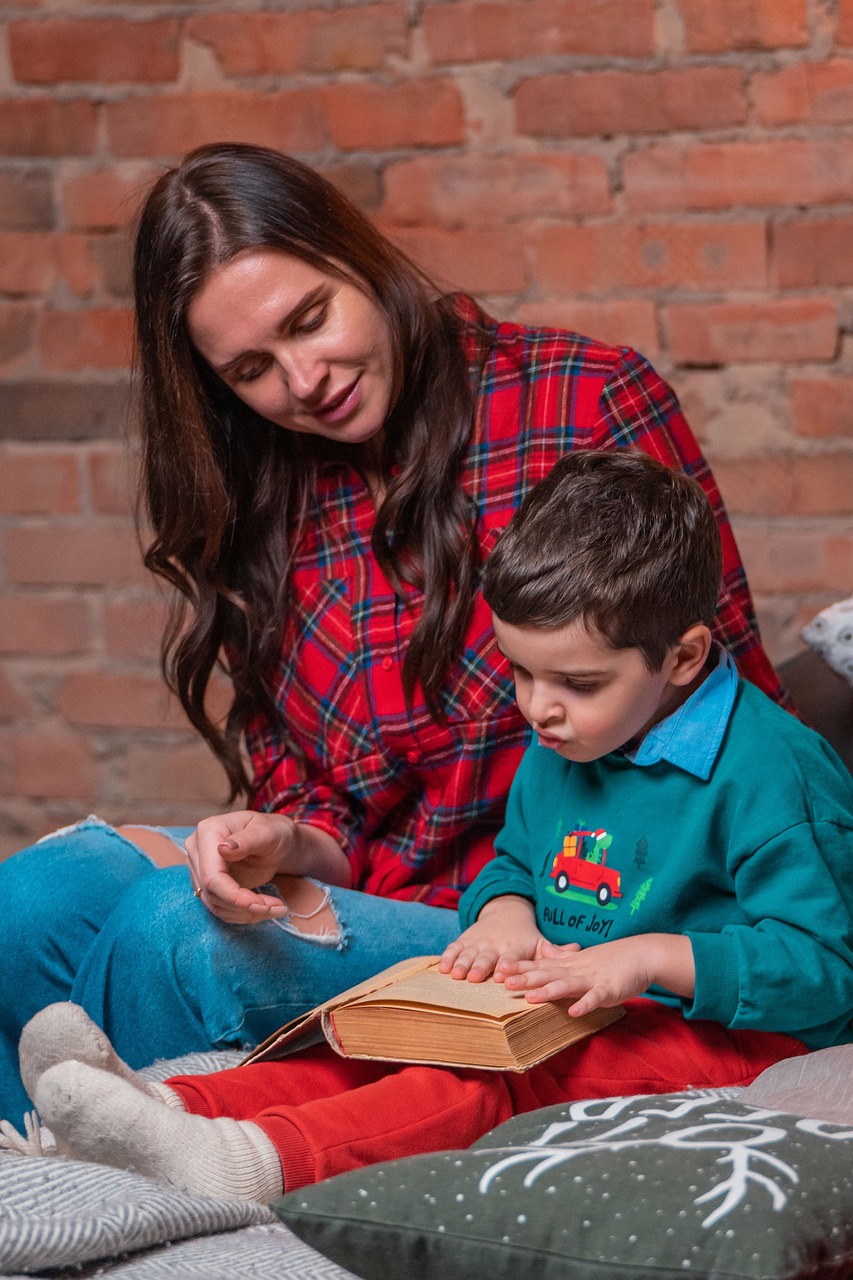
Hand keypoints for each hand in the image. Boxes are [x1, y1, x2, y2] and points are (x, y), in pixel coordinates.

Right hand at [184, 811, 297, 923]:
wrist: (273, 838)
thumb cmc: (272, 831)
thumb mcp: (267, 832)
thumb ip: (247, 840)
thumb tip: (223, 849)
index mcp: (208, 832)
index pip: (212, 876)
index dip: (236, 896)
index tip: (263, 905)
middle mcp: (197, 850)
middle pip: (212, 893)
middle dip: (246, 907)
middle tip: (278, 909)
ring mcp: (198, 868)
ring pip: (214, 904)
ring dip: (246, 914)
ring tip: (275, 909)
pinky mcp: (205, 883)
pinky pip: (218, 906)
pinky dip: (241, 914)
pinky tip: (261, 909)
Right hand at [439, 895, 545, 982]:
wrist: (506, 912)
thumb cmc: (525, 937)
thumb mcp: (539, 941)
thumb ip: (554, 950)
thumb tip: (577, 948)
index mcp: (514, 947)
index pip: (510, 957)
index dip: (506, 965)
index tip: (501, 975)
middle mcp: (495, 944)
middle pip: (487, 957)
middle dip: (480, 966)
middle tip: (474, 977)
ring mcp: (478, 942)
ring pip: (469, 953)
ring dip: (462, 963)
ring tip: (456, 974)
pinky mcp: (465, 940)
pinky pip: (454, 948)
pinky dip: (448, 957)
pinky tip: (443, 968)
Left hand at [498, 933, 693, 1015]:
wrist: (640, 954)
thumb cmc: (609, 960)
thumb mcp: (581, 958)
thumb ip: (560, 956)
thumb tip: (542, 948)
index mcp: (568, 966)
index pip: (539, 966)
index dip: (519, 968)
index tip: (497, 970)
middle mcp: (576, 971)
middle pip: (547, 974)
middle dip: (525, 979)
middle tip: (504, 983)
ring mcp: (592, 980)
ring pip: (567, 985)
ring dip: (549, 991)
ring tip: (531, 998)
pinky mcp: (609, 989)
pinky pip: (596, 998)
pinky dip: (586, 1004)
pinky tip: (575, 1012)